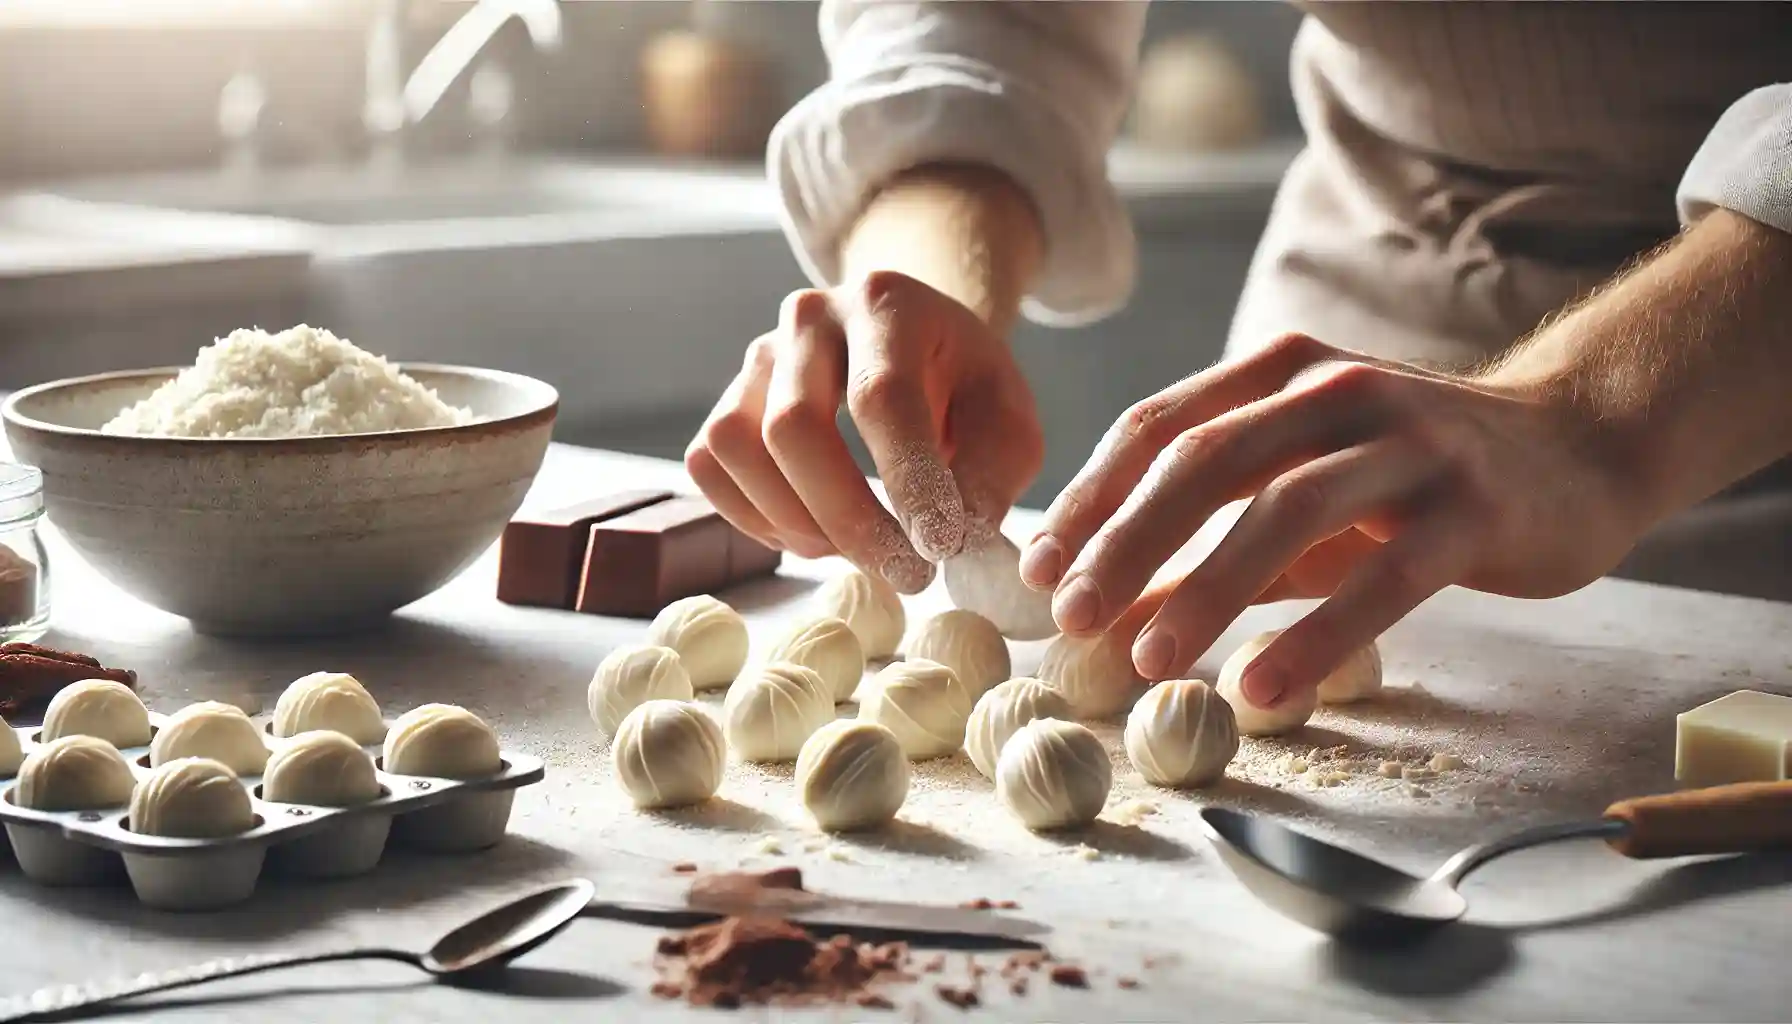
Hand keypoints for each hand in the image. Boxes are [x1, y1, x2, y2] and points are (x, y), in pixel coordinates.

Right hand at [685, 271, 1043, 592]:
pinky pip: (712, 469)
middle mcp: (808, 318)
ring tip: (864, 549)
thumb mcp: (1007, 420)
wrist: (916, 348)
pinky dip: (759, 519)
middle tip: (907, 575)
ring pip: (740, 449)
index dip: (907, 478)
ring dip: (800, 523)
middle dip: (849, 518)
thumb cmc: (963, 387)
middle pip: (794, 425)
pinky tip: (817, 534)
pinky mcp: (727, 401)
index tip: (940, 548)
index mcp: (886, 303)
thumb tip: (957, 536)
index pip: (882, 396)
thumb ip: (992, 474)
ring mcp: (756, 358)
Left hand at [1018, 333, 1650, 708]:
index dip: (1093, 500)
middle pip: (1206, 460)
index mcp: (1281, 372)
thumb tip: (1114, 607)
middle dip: (1125, 542)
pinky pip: (1383, 575)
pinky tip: (1262, 688)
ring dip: (1206, 587)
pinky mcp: (1473, 506)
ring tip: (1150, 661)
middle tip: (1072, 616)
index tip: (1041, 571)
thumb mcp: (1304, 488)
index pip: (1161, 426)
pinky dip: (1316, 635)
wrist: (1578, 447)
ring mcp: (1409, 441)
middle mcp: (1337, 389)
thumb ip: (1215, 539)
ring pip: (1286, 508)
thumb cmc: (1414, 476)